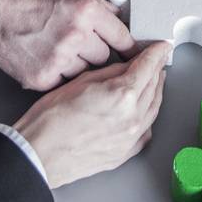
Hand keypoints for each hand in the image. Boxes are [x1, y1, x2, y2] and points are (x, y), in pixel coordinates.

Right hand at [0, 0, 135, 89]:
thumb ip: (95, 6)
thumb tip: (118, 22)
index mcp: (86, 9)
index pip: (120, 35)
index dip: (129, 46)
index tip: (138, 54)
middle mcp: (76, 34)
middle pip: (104, 56)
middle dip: (98, 52)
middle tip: (83, 44)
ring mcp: (58, 58)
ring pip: (85, 72)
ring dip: (78, 64)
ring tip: (59, 48)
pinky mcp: (42, 77)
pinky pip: (63, 82)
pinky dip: (58, 74)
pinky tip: (47, 58)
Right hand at [14, 40, 168, 188]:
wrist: (39, 155)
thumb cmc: (51, 119)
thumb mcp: (80, 81)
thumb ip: (110, 72)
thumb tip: (127, 67)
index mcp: (122, 95)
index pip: (149, 66)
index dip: (157, 52)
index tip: (162, 47)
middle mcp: (132, 118)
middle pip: (154, 86)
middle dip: (156, 70)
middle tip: (156, 60)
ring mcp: (130, 138)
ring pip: (154, 109)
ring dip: (154, 92)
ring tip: (152, 81)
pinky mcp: (124, 153)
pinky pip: (145, 131)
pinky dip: (147, 116)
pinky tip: (142, 109)